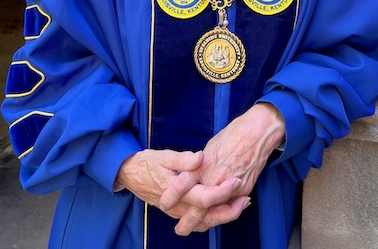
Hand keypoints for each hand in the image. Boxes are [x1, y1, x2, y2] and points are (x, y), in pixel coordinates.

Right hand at [117, 149, 248, 230]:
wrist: (130, 174)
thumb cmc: (148, 163)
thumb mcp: (164, 156)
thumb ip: (183, 159)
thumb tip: (201, 157)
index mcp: (177, 193)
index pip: (204, 198)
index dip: (222, 192)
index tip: (236, 181)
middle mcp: (178, 207)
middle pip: (208, 217)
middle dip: (230, 210)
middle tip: (246, 198)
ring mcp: (178, 212)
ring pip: (205, 222)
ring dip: (225, 215)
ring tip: (242, 203)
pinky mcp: (179, 212)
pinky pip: (199, 221)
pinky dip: (214, 216)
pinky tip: (226, 206)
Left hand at [162, 103, 284, 235]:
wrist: (256, 133)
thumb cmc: (233, 135)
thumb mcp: (210, 147)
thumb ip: (201, 165)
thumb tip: (193, 173)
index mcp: (203, 166)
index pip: (182, 185)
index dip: (172, 196)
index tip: (164, 203)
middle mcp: (215, 179)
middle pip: (199, 208)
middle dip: (188, 222)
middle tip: (180, 229)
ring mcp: (230, 188)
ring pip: (215, 213)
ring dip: (206, 222)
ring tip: (197, 227)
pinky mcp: (243, 191)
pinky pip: (230, 208)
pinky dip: (223, 213)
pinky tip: (217, 215)